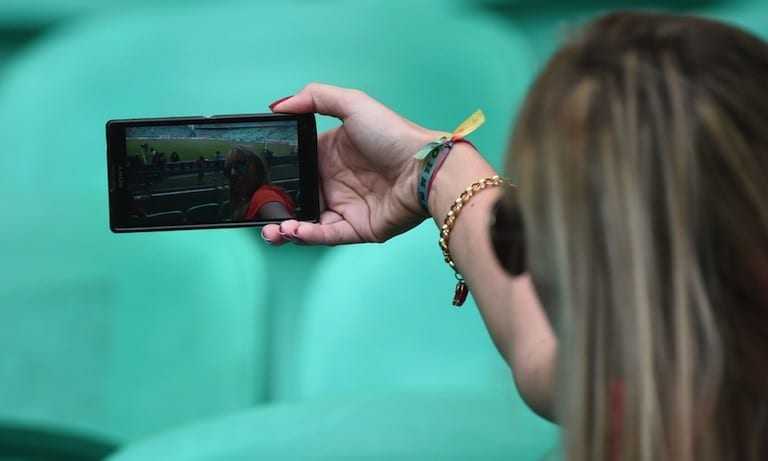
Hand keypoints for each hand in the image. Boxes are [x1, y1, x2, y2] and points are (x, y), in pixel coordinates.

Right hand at [262, 83, 442, 244]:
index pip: (297, 165)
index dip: (277, 173)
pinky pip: (325, 235)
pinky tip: (291, 231)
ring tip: (270, 230)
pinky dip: (306, 236)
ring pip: (306, 222)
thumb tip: (278, 105)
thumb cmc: (393, 135)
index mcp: (331, 154)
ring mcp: (345, 207)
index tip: (256, 179)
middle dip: (273, 208)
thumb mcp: (353, 104)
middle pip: (297, 197)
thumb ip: (314, 98)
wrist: (424, 169)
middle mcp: (335, 182)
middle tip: (256, 210)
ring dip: (284, 227)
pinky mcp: (356, 228)